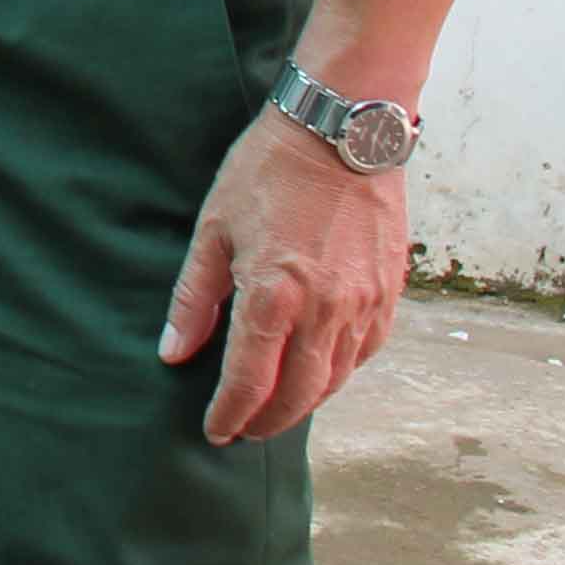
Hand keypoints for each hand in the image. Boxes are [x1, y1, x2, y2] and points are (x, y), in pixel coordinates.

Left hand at [161, 108, 410, 443]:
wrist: (342, 132)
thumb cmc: (269, 172)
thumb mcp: (212, 227)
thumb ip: (194, 297)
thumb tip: (173, 351)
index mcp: (274, 294)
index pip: (250, 381)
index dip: (230, 415)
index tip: (215, 432)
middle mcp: (326, 309)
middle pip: (299, 394)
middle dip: (268, 421)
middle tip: (244, 431)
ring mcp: (365, 304)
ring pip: (336, 379)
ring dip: (305, 403)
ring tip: (276, 410)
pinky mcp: (391, 294)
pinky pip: (366, 352)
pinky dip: (340, 372)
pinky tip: (319, 371)